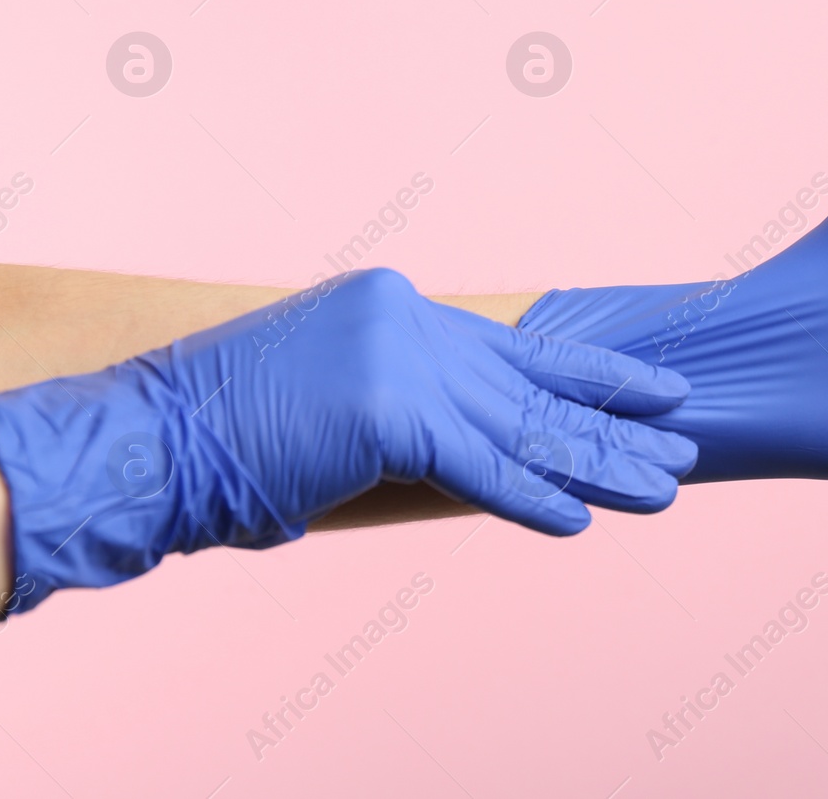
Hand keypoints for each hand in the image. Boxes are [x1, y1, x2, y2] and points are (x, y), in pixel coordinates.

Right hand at [0, 267, 696, 612]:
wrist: (142, 442)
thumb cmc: (226, 436)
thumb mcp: (336, 400)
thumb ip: (412, 406)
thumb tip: (474, 442)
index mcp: (399, 305)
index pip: (517, 347)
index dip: (591, 372)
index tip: (655, 388)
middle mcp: (410, 319)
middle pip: (534, 386)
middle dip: (613, 423)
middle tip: (686, 442)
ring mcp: (400, 358)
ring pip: (523, 427)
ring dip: (598, 465)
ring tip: (665, 488)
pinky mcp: (389, 412)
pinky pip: (479, 470)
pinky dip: (530, 500)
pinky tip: (582, 522)